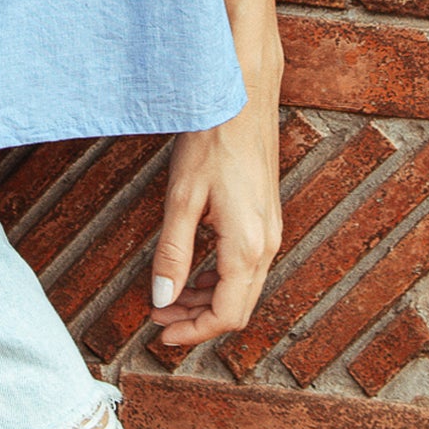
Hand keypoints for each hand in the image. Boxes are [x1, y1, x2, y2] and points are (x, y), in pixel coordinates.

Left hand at [149, 0, 284, 345]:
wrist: (243, 92)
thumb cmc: (213, 139)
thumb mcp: (183, 198)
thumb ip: (173, 252)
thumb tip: (162, 298)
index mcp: (248, 247)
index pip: (226, 314)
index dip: (193, 332)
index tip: (160, 336)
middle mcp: (268, 243)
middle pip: (237, 306)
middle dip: (197, 319)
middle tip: (158, 319)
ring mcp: (270, 227)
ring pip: (242, 284)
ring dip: (205, 297)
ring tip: (167, 297)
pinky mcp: (265, 212)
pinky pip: (245, 261)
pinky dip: (217, 275)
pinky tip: (190, 267)